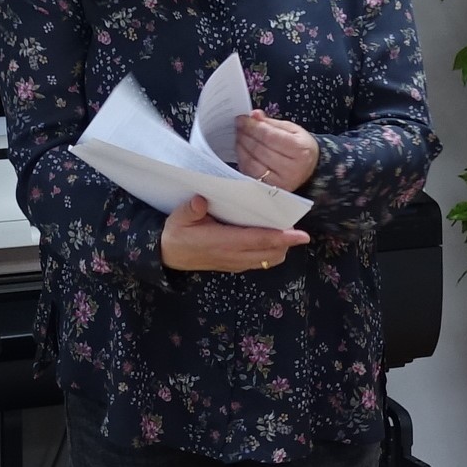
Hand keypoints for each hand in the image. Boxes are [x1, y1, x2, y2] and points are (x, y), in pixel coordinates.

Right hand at [162, 193, 310, 272]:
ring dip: (280, 250)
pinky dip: (270, 254)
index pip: (258, 240)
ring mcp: (234, 263)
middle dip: (286, 244)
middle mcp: (232, 255)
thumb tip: (201, 200)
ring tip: (289, 236)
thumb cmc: (176, 233)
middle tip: (300, 233)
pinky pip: (258, 262)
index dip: (280, 238)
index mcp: (222, 242)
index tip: (300, 235)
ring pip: (266, 260)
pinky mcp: (233, 266)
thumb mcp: (178, 217)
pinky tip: (274, 244)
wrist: (167, 256)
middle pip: (269, 253)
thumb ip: (191, 209)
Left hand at [233, 112, 319, 191]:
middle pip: (259, 149)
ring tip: (239, 137)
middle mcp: (291, 168)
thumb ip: (272, 123)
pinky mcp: (270, 190)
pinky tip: (241, 151)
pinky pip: (250, 174)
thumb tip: (254, 115)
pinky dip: (242, 160)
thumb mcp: (292, 131)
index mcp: (299, 150)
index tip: (242, 119)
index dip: (253, 127)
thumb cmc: (300, 148)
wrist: (310, 170)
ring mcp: (279, 182)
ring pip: (252, 163)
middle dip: (245, 135)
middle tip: (238, 126)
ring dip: (241, 148)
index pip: (269, 136)